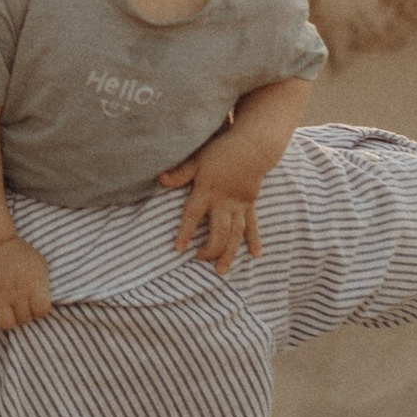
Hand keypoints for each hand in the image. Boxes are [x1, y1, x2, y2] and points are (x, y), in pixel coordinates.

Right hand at [0, 236, 52, 337]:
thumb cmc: (18, 254)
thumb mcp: (39, 264)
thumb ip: (43, 285)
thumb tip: (44, 307)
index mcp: (33, 282)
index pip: (42, 311)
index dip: (39, 311)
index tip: (35, 305)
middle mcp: (16, 291)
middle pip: (24, 319)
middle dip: (23, 316)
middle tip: (19, 307)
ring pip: (6, 324)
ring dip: (8, 323)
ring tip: (7, 316)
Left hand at [160, 130, 276, 272]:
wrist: (252, 146)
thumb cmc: (220, 152)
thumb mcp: (198, 160)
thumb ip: (180, 173)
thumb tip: (160, 179)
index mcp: (208, 190)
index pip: (194, 214)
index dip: (186, 232)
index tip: (178, 248)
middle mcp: (224, 201)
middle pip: (219, 230)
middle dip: (210, 248)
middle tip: (199, 260)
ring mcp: (239, 204)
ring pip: (236, 233)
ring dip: (229, 252)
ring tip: (221, 270)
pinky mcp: (250, 204)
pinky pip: (253, 225)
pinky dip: (254, 240)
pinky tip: (256, 255)